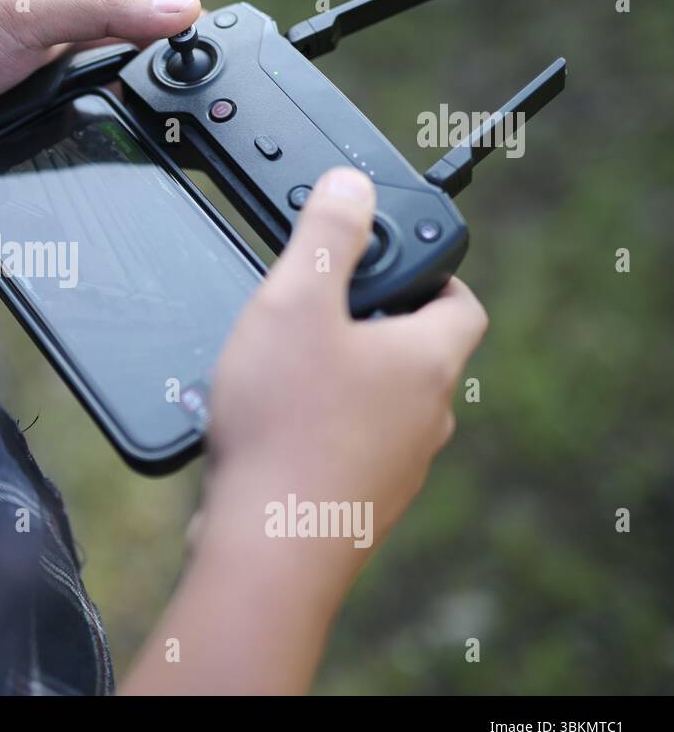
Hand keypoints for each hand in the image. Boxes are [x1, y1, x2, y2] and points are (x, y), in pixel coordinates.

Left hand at [0, 0, 200, 196]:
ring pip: (104, 169)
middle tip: (190, 157)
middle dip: (158, 138)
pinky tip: (104, 223)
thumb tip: (184, 9)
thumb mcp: (27, 11)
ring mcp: (45, 142)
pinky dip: (81, 210)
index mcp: (76, 44)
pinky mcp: (23, 185)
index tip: (219, 92)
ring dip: (120, 179)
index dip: (183, 73)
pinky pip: (65, 204)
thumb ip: (102, 7)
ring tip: (152, 197)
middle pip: (134, 121)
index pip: (148, 58)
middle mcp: (66, 94)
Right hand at [201, 166, 487, 580]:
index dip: (436, 273)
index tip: (397, 259)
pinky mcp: (359, 505)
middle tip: (319, 311)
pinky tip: (270, 431)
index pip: (462, 301)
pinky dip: (322, 432)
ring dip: (346, 383)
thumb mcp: (294, 301)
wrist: (269, 547)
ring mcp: (397, 469)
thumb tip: (351, 185)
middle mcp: (426, 418)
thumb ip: (324, 234)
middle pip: (419, 355)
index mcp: (426, 359)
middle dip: (375, 327)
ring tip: (284, 373)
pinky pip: (350, 451)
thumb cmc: (284, 424)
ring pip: (383, 407)